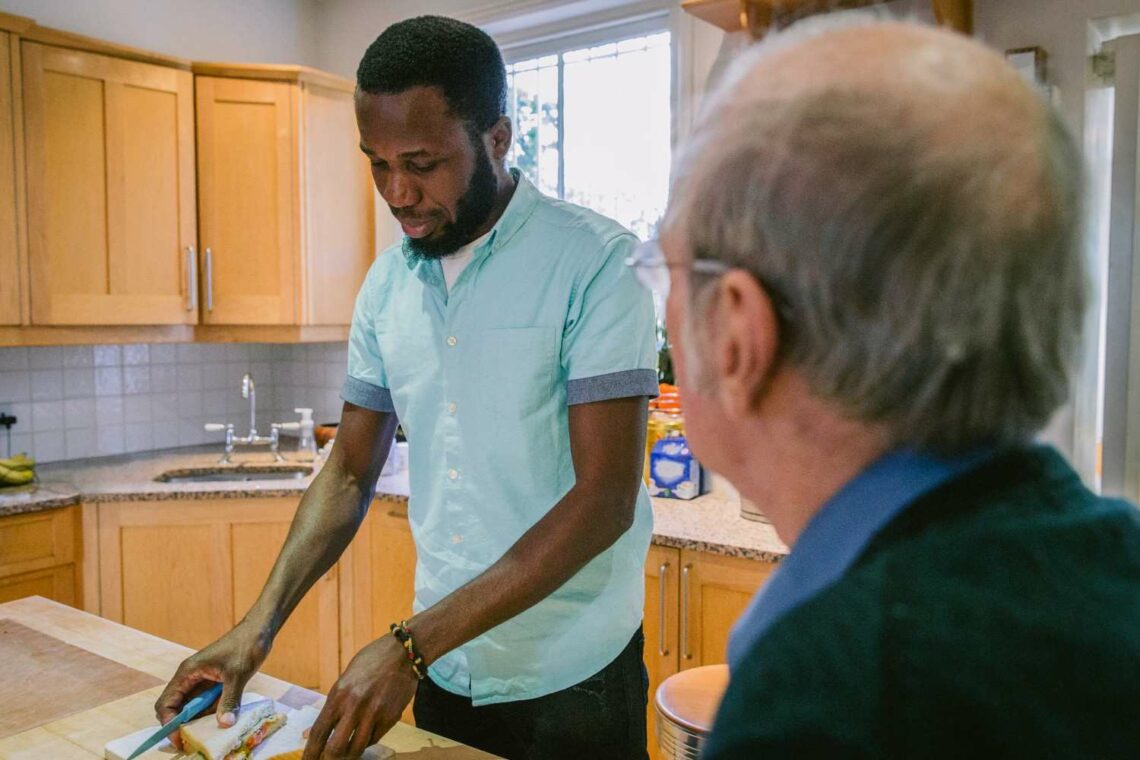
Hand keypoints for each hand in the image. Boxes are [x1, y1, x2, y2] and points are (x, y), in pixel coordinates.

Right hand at [154, 620, 271, 750]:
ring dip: (197, 721)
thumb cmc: (245, 646)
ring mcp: (201, 681)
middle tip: (194, 742)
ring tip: (209, 735)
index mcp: (187, 673)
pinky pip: (205, 704)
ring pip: (191, 708)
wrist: (259, 631)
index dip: (169, 724)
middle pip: (176, 708)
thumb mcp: (238, 675)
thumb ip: (230, 699)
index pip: (166, 704)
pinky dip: (209, 714)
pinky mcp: (213, 683)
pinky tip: (221, 721)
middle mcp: (190, 678)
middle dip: (182, 726)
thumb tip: (224, 724)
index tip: (181, 739)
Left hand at [302, 634, 418, 759]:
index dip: (310, 752)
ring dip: (348, 755)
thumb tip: (310, 733)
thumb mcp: (345, 680)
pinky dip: (366, 742)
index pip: (319, 732)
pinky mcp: (391, 718)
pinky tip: (363, 737)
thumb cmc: (371, 661)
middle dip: (328, 759)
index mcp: (339, 694)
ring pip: (357, 749)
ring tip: (345, 754)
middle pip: (335, 748)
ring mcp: (375, 714)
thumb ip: (331, 707)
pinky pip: (374, 739)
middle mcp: (355, 707)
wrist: (403, 653)